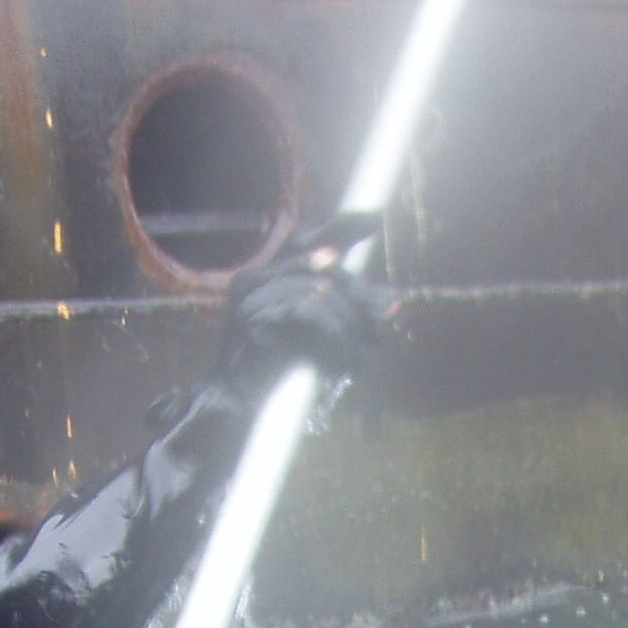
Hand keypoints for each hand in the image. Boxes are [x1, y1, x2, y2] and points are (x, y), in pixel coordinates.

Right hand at [224, 215, 392, 374]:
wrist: (236, 411)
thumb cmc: (277, 378)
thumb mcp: (314, 337)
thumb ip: (342, 312)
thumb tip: (391, 300)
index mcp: (262, 279)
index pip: (305, 239)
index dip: (342, 224)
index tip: (374, 217)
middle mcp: (253, 281)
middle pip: (325, 265)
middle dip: (359, 296)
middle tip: (382, 321)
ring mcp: (252, 298)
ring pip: (325, 291)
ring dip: (348, 328)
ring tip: (350, 359)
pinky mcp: (258, 318)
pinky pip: (315, 314)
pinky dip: (334, 339)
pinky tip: (336, 361)